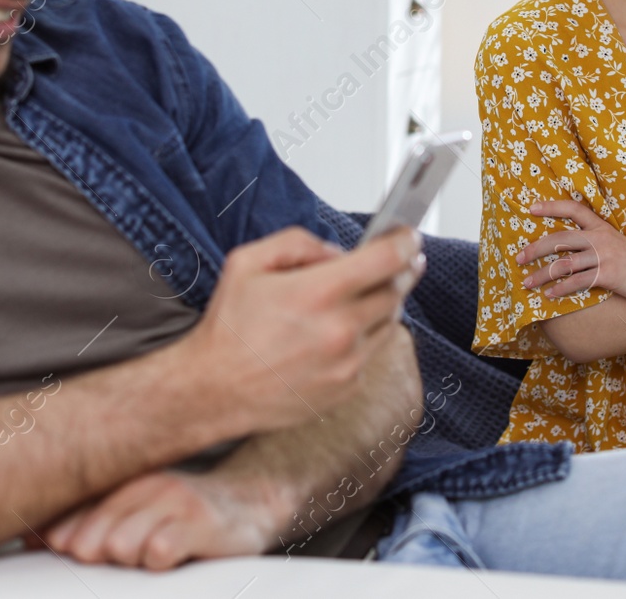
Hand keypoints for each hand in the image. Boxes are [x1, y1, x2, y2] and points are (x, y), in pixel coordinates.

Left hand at [39, 468, 275, 568]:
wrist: (252, 502)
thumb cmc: (183, 512)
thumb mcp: (133, 509)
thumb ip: (84, 520)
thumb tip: (26, 536)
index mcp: (120, 481)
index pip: (69, 518)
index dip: (62, 543)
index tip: (67, 551)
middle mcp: (143, 485)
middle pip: (88, 540)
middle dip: (97, 559)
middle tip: (123, 556)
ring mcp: (173, 500)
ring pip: (119, 547)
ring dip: (130, 562)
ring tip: (151, 554)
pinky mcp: (200, 522)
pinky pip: (158, 552)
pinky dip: (158, 561)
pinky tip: (171, 557)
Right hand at [183, 226, 424, 433]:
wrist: (216, 389)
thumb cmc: (229, 328)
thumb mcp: (248, 262)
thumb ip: (298, 243)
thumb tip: (337, 252)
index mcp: (318, 293)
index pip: (386, 260)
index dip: (404, 242)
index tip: (409, 236)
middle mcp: (340, 330)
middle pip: (396, 291)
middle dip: (400, 271)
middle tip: (398, 260)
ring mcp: (348, 363)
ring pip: (389, 322)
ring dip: (383, 303)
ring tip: (357, 296)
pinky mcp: (348, 387)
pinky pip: (372, 351)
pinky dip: (364, 335)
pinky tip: (337, 332)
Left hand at [516, 200, 625, 303]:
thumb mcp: (617, 244)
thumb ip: (596, 241)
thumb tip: (570, 247)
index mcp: (601, 227)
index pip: (573, 209)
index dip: (551, 206)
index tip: (531, 208)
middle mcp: (600, 238)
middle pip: (559, 238)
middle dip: (535, 248)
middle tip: (518, 257)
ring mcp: (604, 256)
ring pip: (564, 263)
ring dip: (542, 274)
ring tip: (527, 283)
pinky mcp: (608, 275)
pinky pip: (578, 281)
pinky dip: (560, 289)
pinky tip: (549, 295)